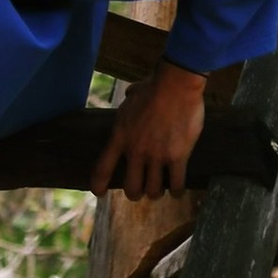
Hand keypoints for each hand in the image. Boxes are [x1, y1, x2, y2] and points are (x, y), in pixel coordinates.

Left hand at [94, 59, 208, 198]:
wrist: (175, 85)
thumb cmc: (154, 86)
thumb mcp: (132, 95)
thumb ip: (128, 101)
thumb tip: (131, 94)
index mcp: (120, 136)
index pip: (102, 168)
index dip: (99, 185)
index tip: (100, 192)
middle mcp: (136, 151)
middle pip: (131, 188)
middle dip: (135, 193)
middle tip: (140, 189)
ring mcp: (157, 156)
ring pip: (153, 190)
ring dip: (155, 193)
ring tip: (159, 190)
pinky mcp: (178, 156)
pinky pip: (176, 184)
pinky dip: (176, 191)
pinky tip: (177, 190)